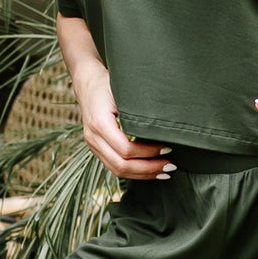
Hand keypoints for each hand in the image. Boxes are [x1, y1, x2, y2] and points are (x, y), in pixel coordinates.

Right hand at [71, 65, 172, 180]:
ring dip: (142, 174)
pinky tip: (149, 170)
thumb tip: (166, 126)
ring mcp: (93, 145)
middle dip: (148, 169)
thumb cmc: (109, 85)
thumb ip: (139, 111)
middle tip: (170, 166)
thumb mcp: (124, 93)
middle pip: (121, 165)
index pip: (126, 149)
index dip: (149, 152)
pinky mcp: (97, 149)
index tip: (167, 148)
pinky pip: (114, 167)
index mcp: (100, 123)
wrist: (87, 84)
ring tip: (163, 172)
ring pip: (117, 170)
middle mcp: (93, 138)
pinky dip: (133, 172)